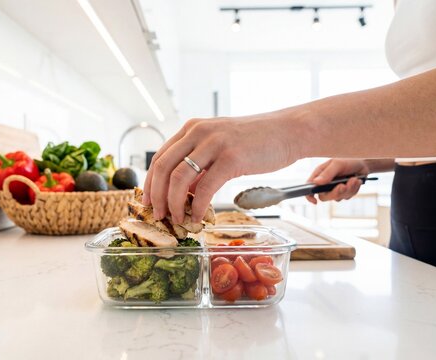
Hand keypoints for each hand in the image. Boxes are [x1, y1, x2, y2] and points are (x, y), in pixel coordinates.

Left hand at [142, 114, 296, 223]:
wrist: (287, 131)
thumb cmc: (255, 141)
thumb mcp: (219, 146)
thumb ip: (199, 164)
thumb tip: (182, 191)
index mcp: (192, 128)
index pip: (160, 157)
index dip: (150, 182)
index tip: (148, 201)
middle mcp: (198, 132)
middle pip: (163, 167)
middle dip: (156, 195)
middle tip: (158, 215)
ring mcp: (214, 143)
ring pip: (179, 178)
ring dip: (174, 203)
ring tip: (177, 219)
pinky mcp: (231, 158)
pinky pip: (205, 187)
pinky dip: (197, 206)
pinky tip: (198, 217)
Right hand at [306, 159, 369, 203]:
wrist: (363, 164)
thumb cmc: (348, 161)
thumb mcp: (337, 164)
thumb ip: (327, 173)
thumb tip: (316, 182)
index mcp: (319, 175)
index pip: (309, 187)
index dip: (309, 195)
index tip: (315, 201)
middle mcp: (325, 183)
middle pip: (324, 197)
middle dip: (336, 193)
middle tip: (343, 186)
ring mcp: (334, 189)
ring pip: (337, 198)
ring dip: (348, 189)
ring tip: (354, 179)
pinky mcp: (344, 192)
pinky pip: (346, 197)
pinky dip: (353, 190)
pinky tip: (356, 181)